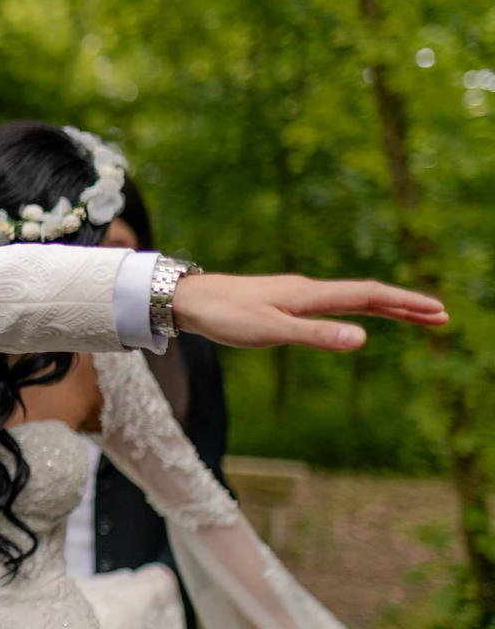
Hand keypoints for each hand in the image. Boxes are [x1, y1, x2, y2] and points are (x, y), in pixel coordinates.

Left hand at [174, 272, 445, 350]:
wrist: (186, 299)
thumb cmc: (224, 316)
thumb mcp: (271, 331)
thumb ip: (315, 335)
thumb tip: (363, 338)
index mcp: (309, 295)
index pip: (369, 295)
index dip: (405, 303)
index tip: (437, 311)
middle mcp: (307, 289)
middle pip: (367, 295)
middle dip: (405, 305)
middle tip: (441, 317)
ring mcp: (295, 293)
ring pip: (350, 297)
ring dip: (385, 306)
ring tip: (413, 316)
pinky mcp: (282, 300)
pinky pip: (332, 302)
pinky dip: (357, 308)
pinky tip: (357, 315)